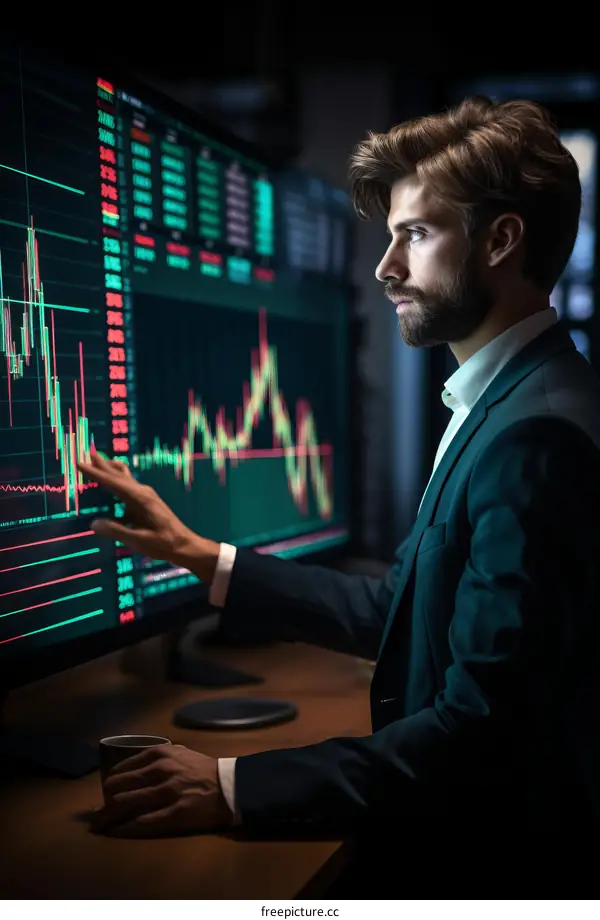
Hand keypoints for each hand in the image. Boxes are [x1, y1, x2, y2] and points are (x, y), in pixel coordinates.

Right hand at [77, 450, 217, 574]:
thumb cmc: (163, 543)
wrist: (184, 545)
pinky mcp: (147, 502)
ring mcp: (146, 496)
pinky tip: (111, 487)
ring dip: (111, 469)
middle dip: (103, 464)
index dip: (95, 473)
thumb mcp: (138, 540)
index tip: (80, 463)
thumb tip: (93, 524)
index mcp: (140, 498)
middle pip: (119, 474)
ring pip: (125, 478)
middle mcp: (142, 492)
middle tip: (88, 452)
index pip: (113, 482)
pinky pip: (128, 487)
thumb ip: (116, 531)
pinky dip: (117, 482)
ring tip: (98, 461)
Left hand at [92, 744, 232, 836]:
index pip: (123, 767)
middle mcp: (161, 770)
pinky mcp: (175, 813)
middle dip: (104, 800)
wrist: (230, 786)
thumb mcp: (179, 753)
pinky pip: (143, 822)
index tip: (105, 791)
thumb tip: (130, 768)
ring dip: (109, 815)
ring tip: (99, 823)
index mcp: (161, 754)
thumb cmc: (203, 769)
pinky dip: (126, 827)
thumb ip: (157, 757)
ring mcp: (167, 792)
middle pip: (120, 786)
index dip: (111, 780)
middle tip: (96, 811)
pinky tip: (116, 831)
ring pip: (127, 803)